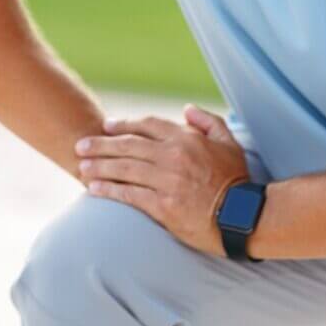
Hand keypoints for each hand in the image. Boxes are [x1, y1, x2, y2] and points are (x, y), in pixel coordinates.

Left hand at [75, 103, 251, 258]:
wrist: (244, 217)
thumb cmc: (237, 180)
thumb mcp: (229, 143)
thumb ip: (208, 121)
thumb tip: (186, 109)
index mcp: (186, 139)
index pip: (147, 126)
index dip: (124, 125)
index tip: (106, 126)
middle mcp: (173, 157)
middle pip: (128, 146)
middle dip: (101, 144)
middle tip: (81, 145)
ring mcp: (167, 181)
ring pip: (124, 169)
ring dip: (99, 166)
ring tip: (81, 165)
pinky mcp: (163, 206)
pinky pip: (129, 195)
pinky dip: (109, 190)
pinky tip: (93, 188)